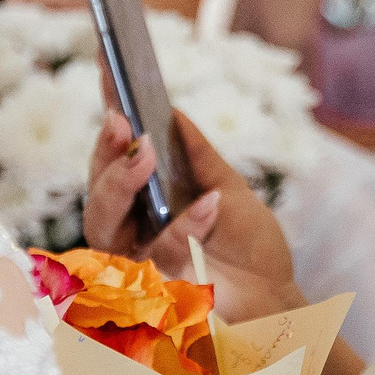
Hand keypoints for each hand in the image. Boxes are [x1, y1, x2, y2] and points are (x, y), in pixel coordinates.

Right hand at [86, 108, 301, 323]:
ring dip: (123, 182)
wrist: (277, 296)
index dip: (106, 130)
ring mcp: (136, 264)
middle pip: (97, 195)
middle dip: (107, 156)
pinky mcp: (155, 291)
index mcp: (143, 208)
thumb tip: (173, 112)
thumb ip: (198, 156)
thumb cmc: (249, 246)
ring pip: (105, 224)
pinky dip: (185, 227)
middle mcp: (129, 236)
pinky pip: (158, 254)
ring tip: (146, 149)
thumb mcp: (227, 188)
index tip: (107, 78)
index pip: (113, 166)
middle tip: (123, 121)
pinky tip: (209, 204)